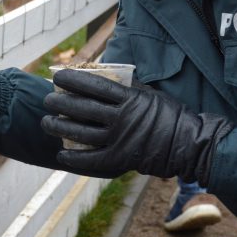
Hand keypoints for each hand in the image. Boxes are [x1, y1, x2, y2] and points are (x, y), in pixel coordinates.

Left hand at [41, 70, 232, 182]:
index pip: (94, 85)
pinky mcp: (121, 159)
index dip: (73, 80)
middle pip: (83, 108)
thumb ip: (128, 88)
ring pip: (82, 132)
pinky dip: (75, 157)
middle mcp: (122, 117)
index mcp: (130, 97)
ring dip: (61, 127)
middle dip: (60, 103)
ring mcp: (121, 139)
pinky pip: (92, 159)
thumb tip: (106, 77)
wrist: (189, 143)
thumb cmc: (170, 115)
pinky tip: (62, 153)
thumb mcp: (150, 93)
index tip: (59, 77)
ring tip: (47, 123)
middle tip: (47, 100)